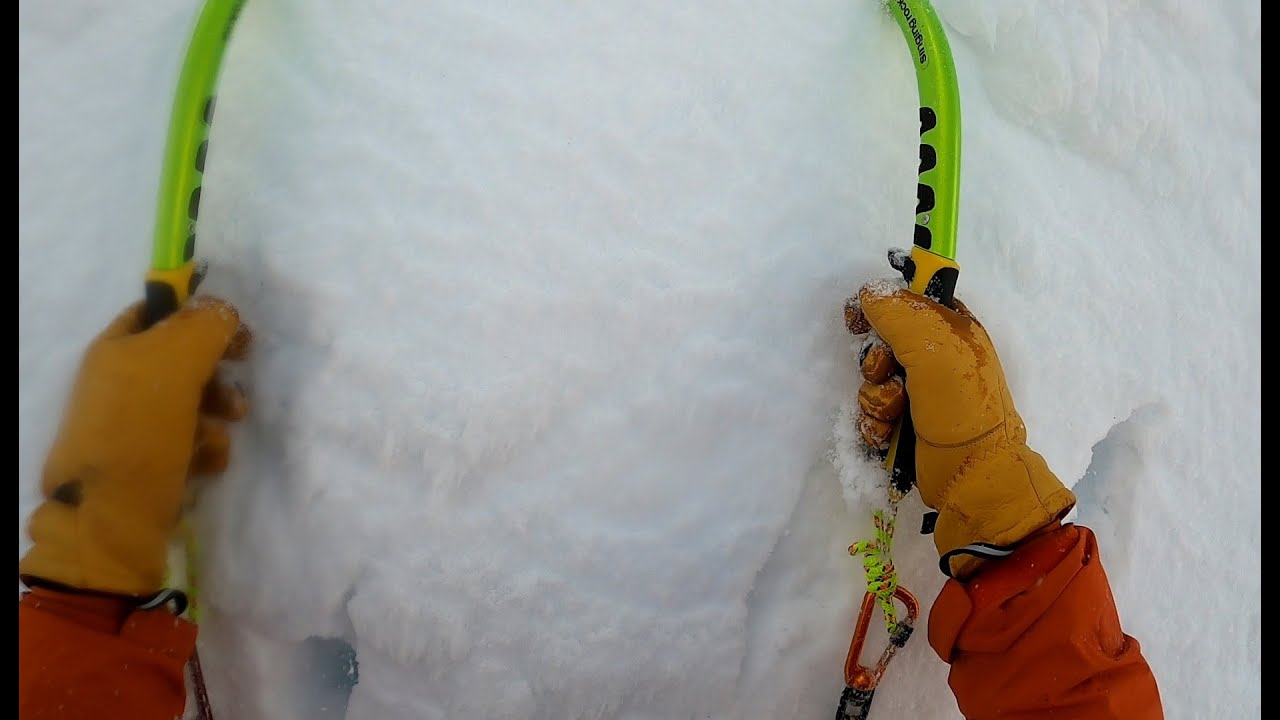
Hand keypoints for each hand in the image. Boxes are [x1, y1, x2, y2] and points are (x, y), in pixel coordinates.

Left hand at [20, 296, 251, 595]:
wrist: (113, 521)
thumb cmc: (140, 433)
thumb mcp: (173, 365)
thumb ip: (204, 326)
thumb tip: (223, 310)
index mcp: (115, 350)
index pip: (159, 310)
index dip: (198, 312)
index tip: (236, 328)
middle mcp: (121, 383)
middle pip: (184, 357)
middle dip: (218, 368)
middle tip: (241, 372)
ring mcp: (136, 424)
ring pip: (195, 400)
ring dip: (220, 410)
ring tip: (225, 427)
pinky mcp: (153, 461)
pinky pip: (194, 440)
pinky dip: (208, 447)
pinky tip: (207, 460)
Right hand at [846, 280, 1074, 578]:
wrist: (969, 475)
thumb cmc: (961, 408)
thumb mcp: (935, 350)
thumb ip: (900, 314)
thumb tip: (868, 293)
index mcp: (952, 330)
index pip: (907, 301)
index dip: (880, 308)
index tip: (859, 320)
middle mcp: (935, 357)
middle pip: (880, 343)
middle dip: (876, 362)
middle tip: (890, 375)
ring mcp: (919, 393)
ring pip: (871, 381)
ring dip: (876, 399)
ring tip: (897, 414)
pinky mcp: (904, 424)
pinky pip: (871, 412)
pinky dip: (875, 424)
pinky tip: (889, 434)